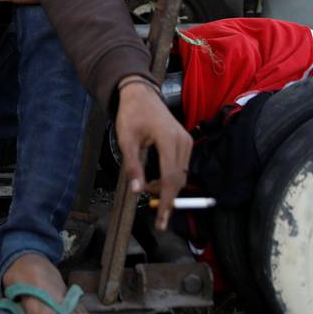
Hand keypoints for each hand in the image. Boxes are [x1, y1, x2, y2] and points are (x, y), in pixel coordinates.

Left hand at [115, 80, 192, 230]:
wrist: (140, 95)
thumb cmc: (131, 115)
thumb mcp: (126, 140)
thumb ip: (132, 166)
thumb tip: (137, 191)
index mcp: (167, 139)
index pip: (170, 177)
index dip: (165, 200)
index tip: (161, 218)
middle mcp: (182, 140)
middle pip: (178, 179)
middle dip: (165, 197)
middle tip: (151, 209)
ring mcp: (186, 141)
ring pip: (181, 175)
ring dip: (166, 187)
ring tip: (147, 187)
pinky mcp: (186, 142)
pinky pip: (182, 167)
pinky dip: (170, 177)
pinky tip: (155, 179)